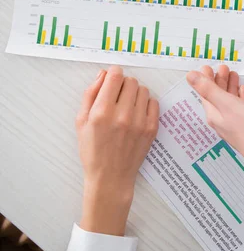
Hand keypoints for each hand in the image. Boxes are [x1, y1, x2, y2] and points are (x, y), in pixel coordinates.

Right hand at [76, 66, 158, 235]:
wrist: (110, 176)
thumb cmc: (93, 150)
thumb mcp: (81, 121)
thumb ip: (90, 94)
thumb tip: (103, 74)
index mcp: (102, 112)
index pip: (115, 77)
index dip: (113, 73)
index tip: (112, 77)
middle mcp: (122, 115)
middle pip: (131, 81)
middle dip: (123, 84)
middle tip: (118, 95)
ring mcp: (140, 122)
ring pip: (143, 90)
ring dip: (135, 93)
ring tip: (127, 105)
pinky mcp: (152, 128)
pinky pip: (154, 103)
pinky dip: (146, 104)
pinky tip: (137, 112)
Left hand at [187, 65, 243, 221]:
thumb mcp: (227, 104)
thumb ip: (209, 89)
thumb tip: (190, 76)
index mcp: (214, 114)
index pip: (205, 93)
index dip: (205, 79)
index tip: (208, 66)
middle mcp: (221, 120)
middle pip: (216, 96)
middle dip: (218, 80)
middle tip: (223, 67)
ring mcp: (234, 124)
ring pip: (228, 101)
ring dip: (229, 87)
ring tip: (233, 74)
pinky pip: (239, 108)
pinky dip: (240, 97)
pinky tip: (243, 92)